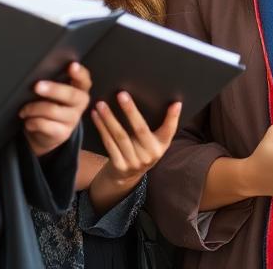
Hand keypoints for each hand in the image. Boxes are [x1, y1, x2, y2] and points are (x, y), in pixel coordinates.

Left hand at [20, 62, 91, 155]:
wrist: (48, 133)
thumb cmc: (51, 105)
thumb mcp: (55, 93)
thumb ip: (55, 82)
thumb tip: (40, 74)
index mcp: (80, 90)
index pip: (84, 80)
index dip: (79, 73)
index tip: (72, 66)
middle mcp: (80, 104)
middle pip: (70, 95)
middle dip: (53, 89)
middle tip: (37, 86)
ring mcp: (72, 120)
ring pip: (52, 110)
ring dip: (33, 108)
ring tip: (24, 110)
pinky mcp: (62, 133)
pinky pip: (44, 125)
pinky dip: (31, 122)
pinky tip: (28, 121)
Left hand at [87, 94, 181, 209]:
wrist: (127, 177)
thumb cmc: (143, 150)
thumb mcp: (157, 141)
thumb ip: (165, 124)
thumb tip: (175, 103)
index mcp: (161, 146)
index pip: (169, 130)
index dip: (173, 117)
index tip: (175, 103)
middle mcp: (150, 155)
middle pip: (139, 129)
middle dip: (130, 110)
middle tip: (121, 94)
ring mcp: (134, 162)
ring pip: (120, 136)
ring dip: (109, 118)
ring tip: (101, 104)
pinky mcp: (119, 165)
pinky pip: (109, 144)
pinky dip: (101, 129)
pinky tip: (96, 116)